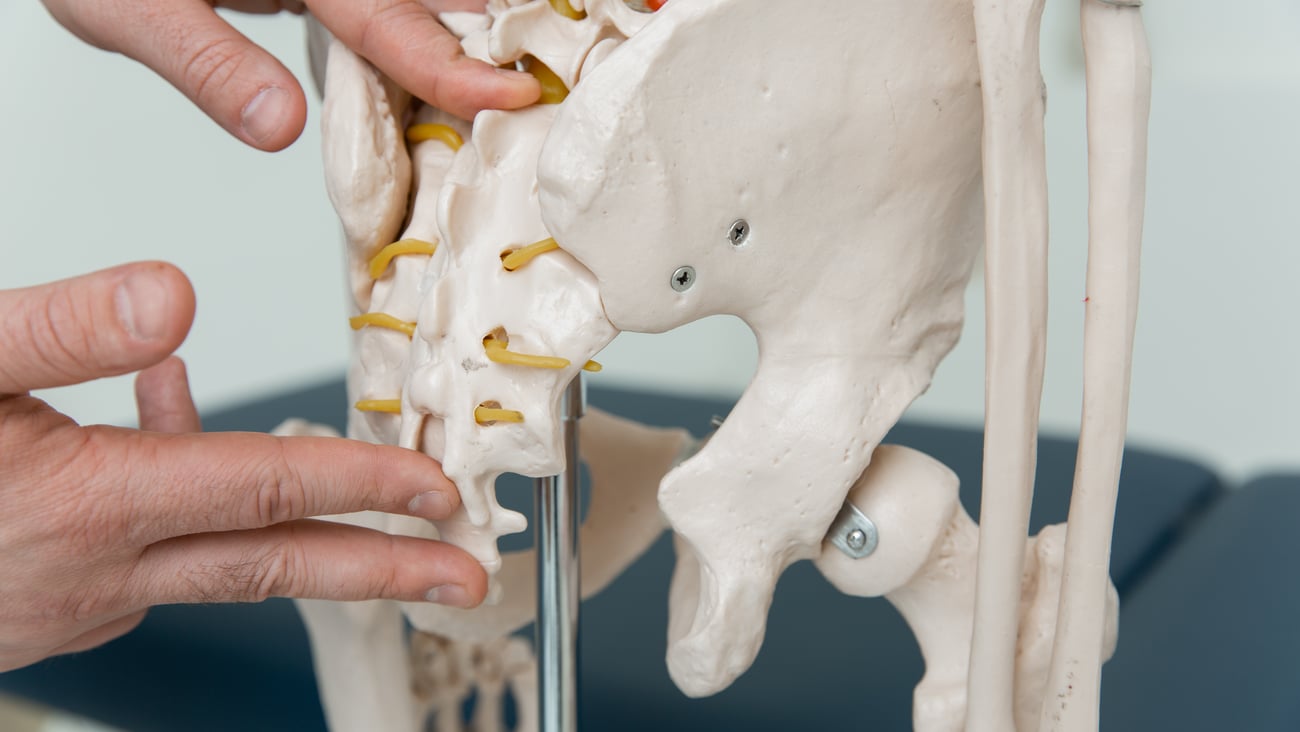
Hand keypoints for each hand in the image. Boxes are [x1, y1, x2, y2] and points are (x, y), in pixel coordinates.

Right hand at [0, 262, 486, 671]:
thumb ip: (65, 331)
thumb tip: (175, 300)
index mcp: (90, 505)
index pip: (265, 489)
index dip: (362, 484)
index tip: (437, 491)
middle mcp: (97, 574)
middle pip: (272, 565)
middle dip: (383, 570)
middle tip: (464, 577)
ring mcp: (76, 606)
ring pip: (213, 561)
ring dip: (281, 523)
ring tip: (328, 475)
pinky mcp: (53, 615)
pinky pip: (153, 561)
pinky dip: (186, 505)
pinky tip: (161, 429)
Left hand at [40, 0, 539, 150]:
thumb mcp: (126, 10)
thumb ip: (207, 63)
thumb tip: (282, 126)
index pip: (388, 23)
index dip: (452, 67)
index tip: (516, 97)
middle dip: (511, 17)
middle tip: (587, 45)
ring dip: (490, 15)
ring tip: (562, 39)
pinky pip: (398, 8)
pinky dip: (447, 26)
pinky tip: (486, 37)